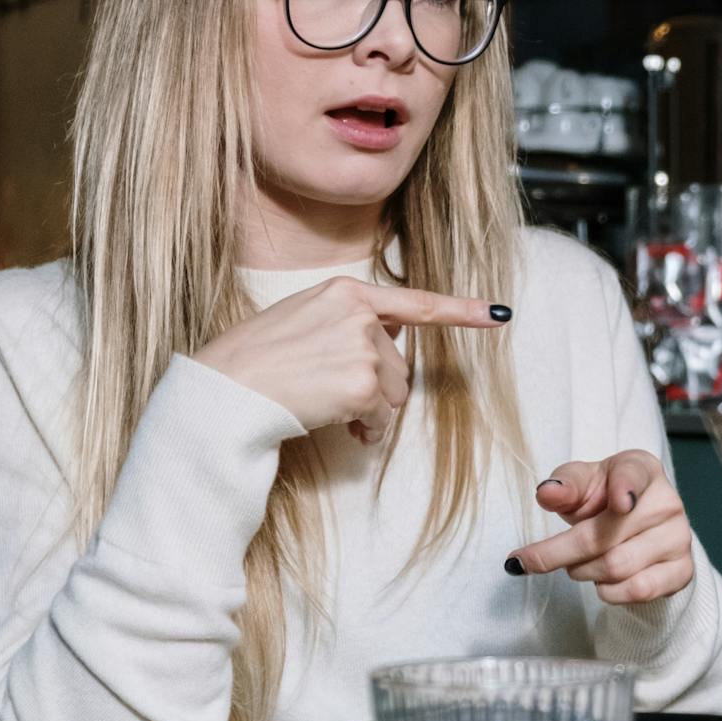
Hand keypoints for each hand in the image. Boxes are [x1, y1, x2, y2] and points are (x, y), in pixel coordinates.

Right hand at [191, 276, 509, 443]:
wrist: (223, 392)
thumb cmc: (251, 362)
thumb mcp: (299, 319)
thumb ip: (347, 321)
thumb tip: (392, 337)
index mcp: (343, 292)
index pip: (414, 303)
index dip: (461, 310)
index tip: (498, 314)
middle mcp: (359, 313)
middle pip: (398, 363)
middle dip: (374, 387)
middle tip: (331, 394)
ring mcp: (363, 346)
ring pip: (394, 393)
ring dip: (368, 409)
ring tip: (327, 406)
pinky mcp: (363, 382)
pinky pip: (382, 417)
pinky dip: (365, 428)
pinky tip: (336, 422)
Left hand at [506, 451, 693, 604]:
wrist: (637, 527)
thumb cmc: (603, 499)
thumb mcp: (581, 485)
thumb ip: (564, 485)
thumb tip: (548, 493)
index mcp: (642, 469)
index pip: (633, 476)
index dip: (626, 488)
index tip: (620, 502)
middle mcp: (667, 501)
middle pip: (604, 536)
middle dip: (560, 553)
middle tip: (533, 560)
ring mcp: (679, 538)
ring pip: (617, 567)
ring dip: (583, 572)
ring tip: (578, 566)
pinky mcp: (682, 570)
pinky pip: (639, 590)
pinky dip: (609, 592)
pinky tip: (602, 582)